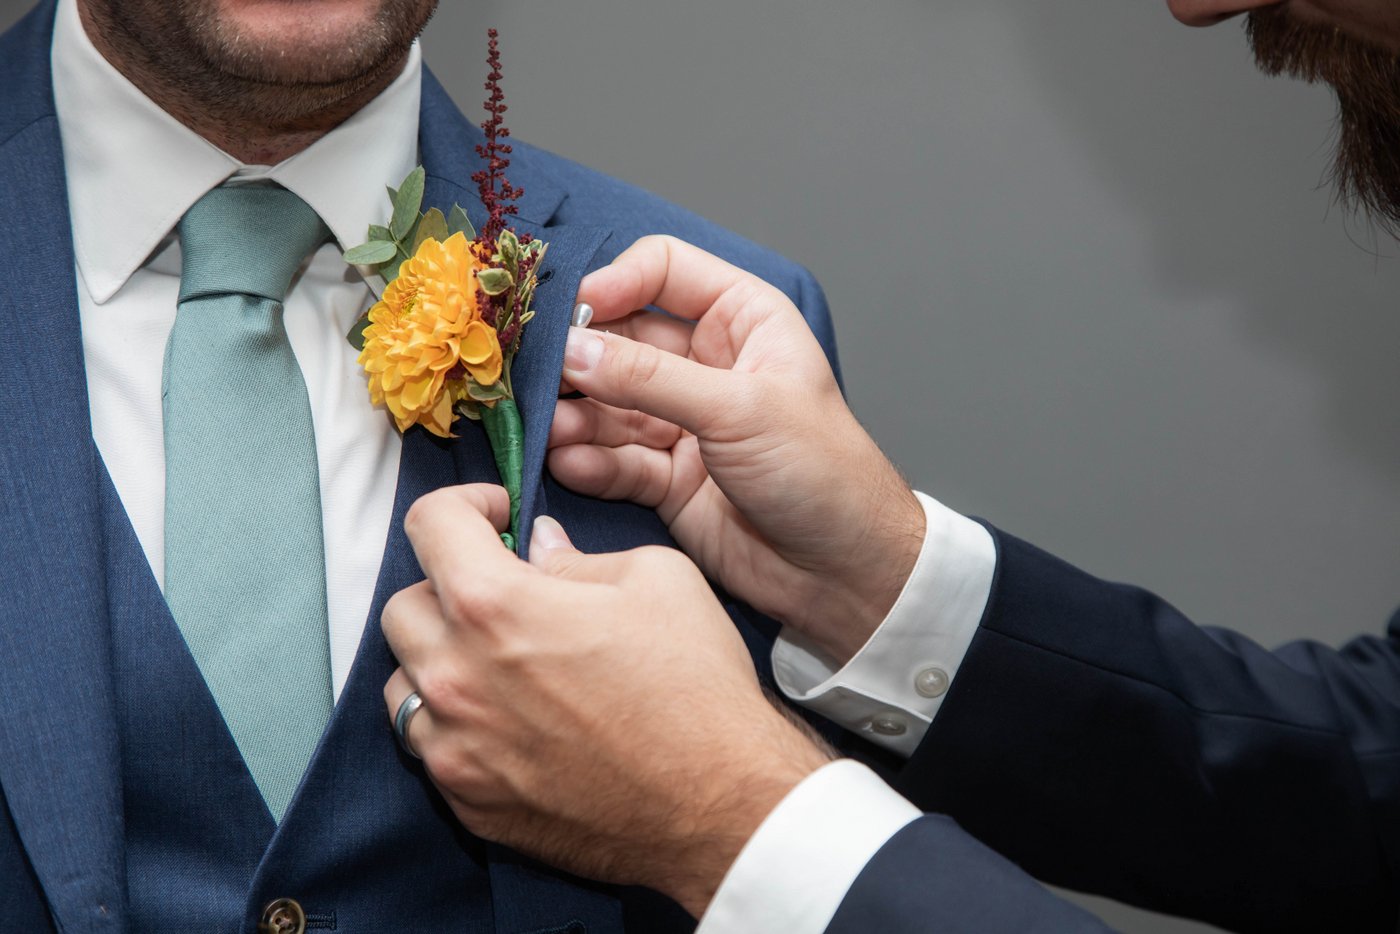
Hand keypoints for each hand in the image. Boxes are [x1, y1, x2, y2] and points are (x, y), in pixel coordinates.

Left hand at [382, 484, 830, 916]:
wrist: (723, 806)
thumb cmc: (697, 690)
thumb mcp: (658, 579)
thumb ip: (578, 556)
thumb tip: (542, 549)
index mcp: (494, 607)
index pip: (429, 525)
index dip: (462, 506)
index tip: (495, 519)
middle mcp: (456, 679)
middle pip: (402, 607)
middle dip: (447, 588)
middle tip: (505, 594)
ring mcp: (456, 750)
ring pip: (405, 683)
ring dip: (441, 659)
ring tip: (502, 663)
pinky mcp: (469, 804)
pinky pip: (433, 747)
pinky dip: (459, 724)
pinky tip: (516, 721)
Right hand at [550, 236, 924, 662]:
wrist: (844, 572)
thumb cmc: (824, 472)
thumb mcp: (738, 409)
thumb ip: (651, 380)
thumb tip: (575, 350)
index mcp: (742, 320)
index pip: (664, 270)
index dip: (617, 283)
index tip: (578, 313)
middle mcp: (708, 364)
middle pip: (621, 339)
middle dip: (581, 358)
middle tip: (541, 377)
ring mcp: (684, 422)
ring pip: (609, 403)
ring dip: (576, 415)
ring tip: (551, 429)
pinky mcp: (667, 478)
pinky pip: (614, 458)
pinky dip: (588, 460)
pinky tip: (569, 463)